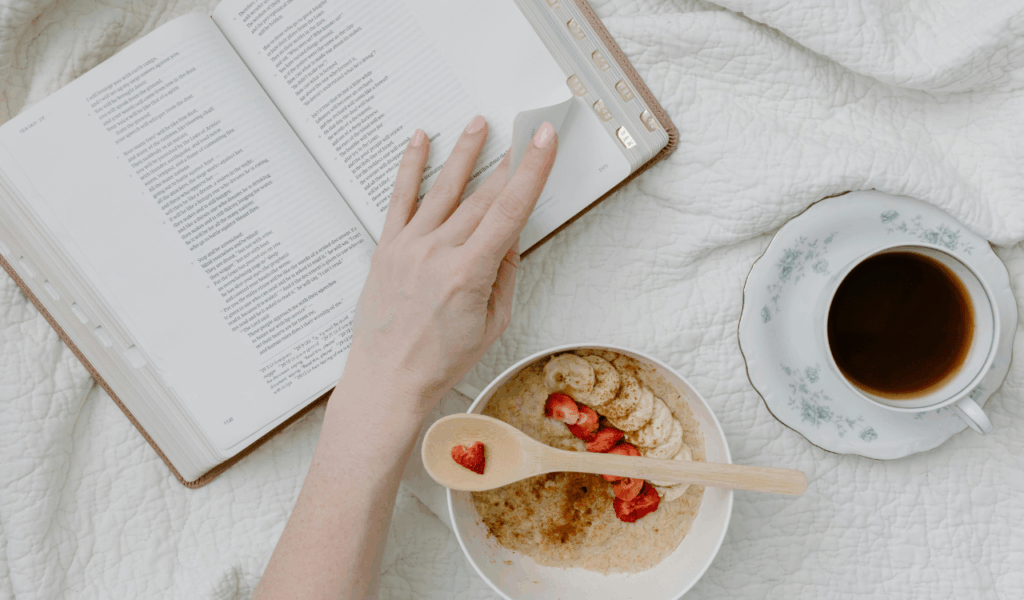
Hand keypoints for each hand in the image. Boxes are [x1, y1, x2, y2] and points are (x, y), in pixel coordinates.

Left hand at [342, 116, 557, 413]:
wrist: (387, 379)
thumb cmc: (440, 360)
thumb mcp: (492, 324)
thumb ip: (503, 275)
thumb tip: (509, 235)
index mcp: (468, 273)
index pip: (510, 210)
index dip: (532, 170)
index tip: (543, 139)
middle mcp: (438, 252)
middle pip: (482, 196)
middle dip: (508, 162)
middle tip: (525, 131)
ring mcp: (409, 246)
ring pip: (443, 188)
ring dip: (464, 153)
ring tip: (479, 123)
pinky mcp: (387, 247)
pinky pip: (399, 198)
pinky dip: (410, 166)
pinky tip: (419, 140)